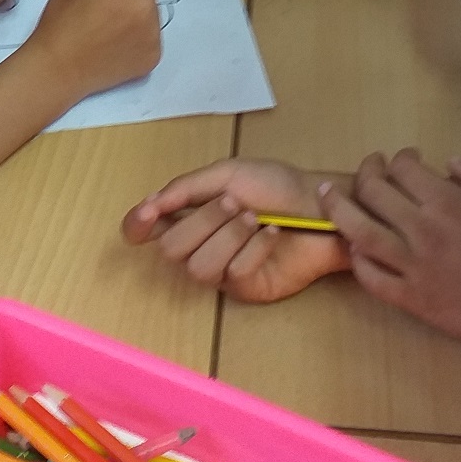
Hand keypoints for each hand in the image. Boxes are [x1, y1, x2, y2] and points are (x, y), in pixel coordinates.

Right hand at [14, 0, 161, 103]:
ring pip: (152, 7)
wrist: (58, 68)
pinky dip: (139, 33)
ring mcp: (154, 33)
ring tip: (109, 23)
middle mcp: (147, 6)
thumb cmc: (61, 20)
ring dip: (138, 8)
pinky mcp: (154, 54)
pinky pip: (153, 32)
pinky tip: (115, 41)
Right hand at [122, 159, 350, 303]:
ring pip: (199, 268)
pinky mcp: (247, 288)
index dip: (137, 226)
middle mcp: (199, 245)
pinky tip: (274, 233)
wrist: (323, 207)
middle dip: (202, 222)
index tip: (149, 215)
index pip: (144, 230)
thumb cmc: (278, 186)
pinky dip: (255, 248)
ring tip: (254, 218)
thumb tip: (149, 204)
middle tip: (232, 203)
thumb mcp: (230, 173)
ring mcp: (222, 271)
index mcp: (189, 215)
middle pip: (171, 249)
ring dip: (228, 236)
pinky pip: (234, 275)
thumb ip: (187, 188)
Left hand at [321, 151, 460, 344]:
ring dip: (338, 208)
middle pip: (375, 193)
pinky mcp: (413, 300)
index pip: (405, 169)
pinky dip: (358, 260)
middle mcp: (423, 230)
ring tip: (329, 194)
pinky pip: (372, 278)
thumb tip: (449, 163)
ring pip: (360, 232)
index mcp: (448, 202)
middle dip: (367, 173)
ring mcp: (414, 267)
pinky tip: (355, 248)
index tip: (405, 158)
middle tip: (371, 168)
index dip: (400, 158)